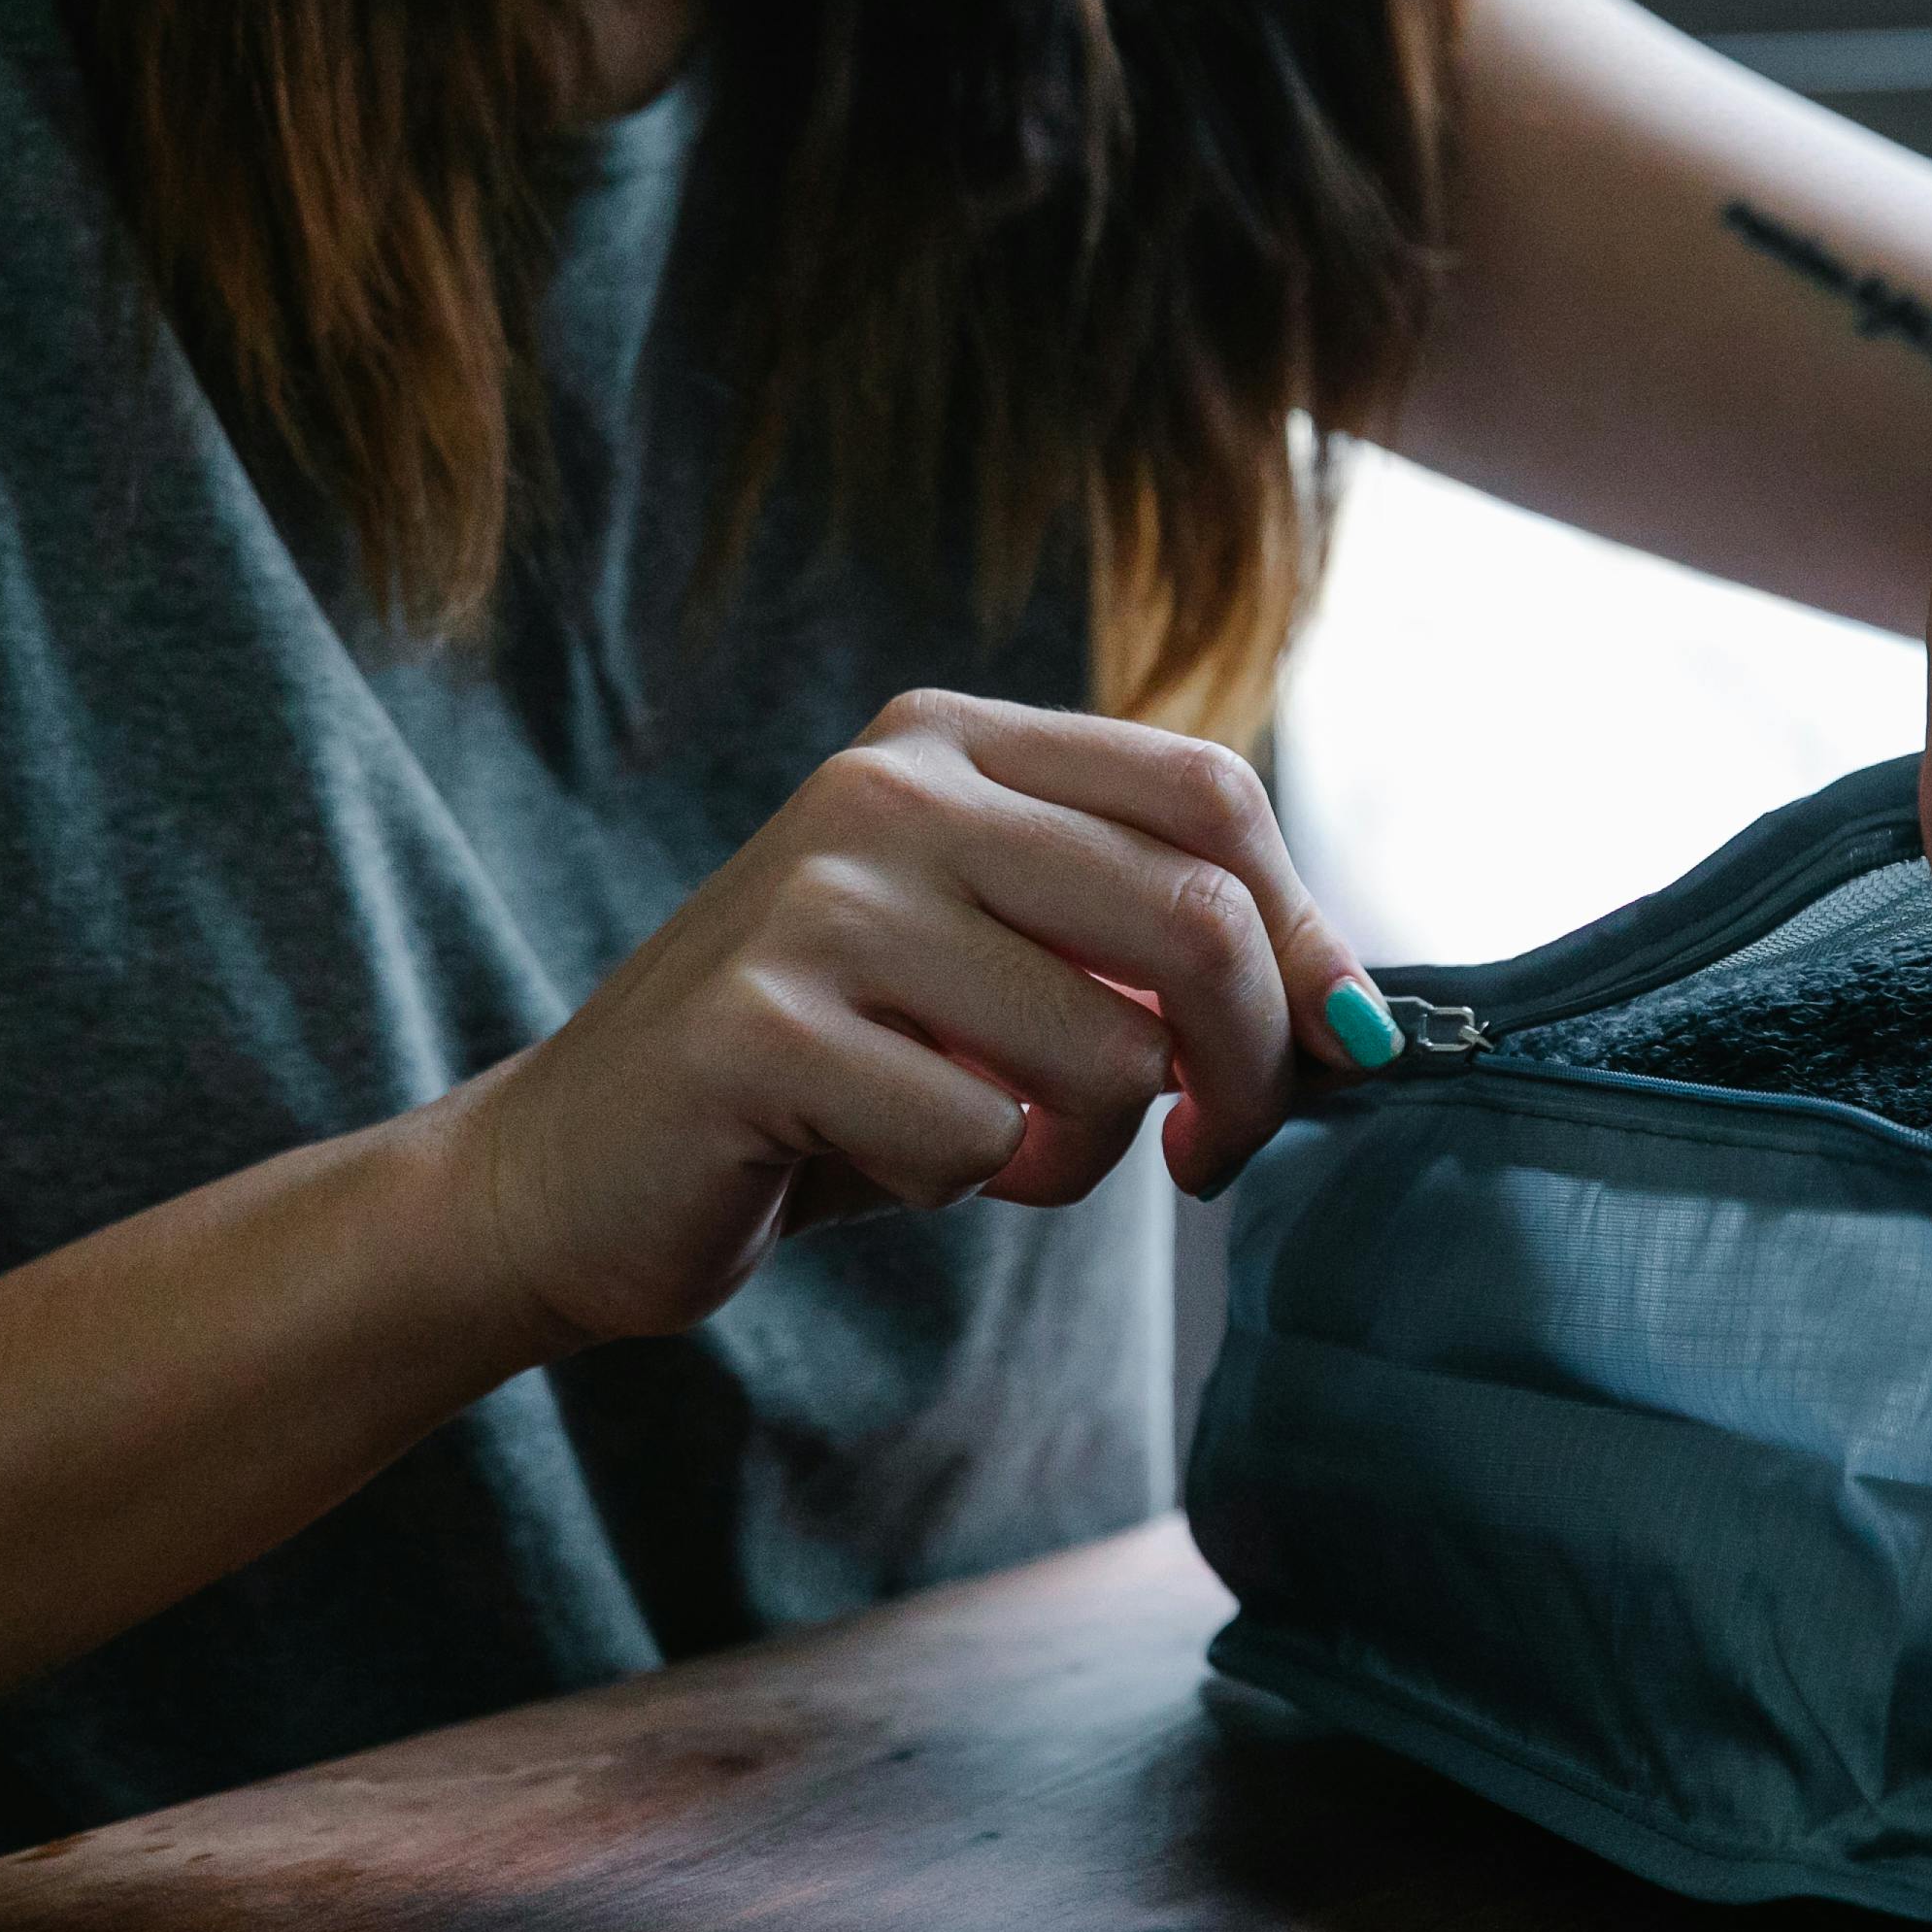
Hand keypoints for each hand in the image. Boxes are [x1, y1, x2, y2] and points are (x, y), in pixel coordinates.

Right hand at [448, 692, 1384, 1346]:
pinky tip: (876, 1160)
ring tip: (995, 1151)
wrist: (571, 1169)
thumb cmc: (823, 1076)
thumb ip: (1142, 951)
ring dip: (1084, 1154)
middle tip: (1212, 1149)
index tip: (1338, 1048)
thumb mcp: (993, 969)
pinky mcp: (760, 1029)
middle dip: (1248, 1066)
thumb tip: (1360, 1018)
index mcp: (949, 744)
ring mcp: (817, 899)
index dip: (1307, 934)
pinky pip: (978, 1142)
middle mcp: (886, 789)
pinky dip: (964, 1188)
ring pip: (1103, 1053)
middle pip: (1192, 916)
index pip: (1210, 793)